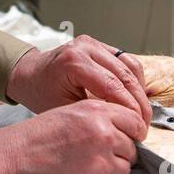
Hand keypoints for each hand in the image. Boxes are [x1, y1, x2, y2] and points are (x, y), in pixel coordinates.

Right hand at [0, 99, 147, 173]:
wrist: (8, 163)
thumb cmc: (33, 139)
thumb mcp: (67, 115)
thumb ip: (97, 120)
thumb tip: (120, 133)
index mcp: (97, 112)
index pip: (134, 122)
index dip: (131, 133)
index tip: (124, 141)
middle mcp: (104, 135)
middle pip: (131, 149)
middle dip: (118, 155)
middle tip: (93, 159)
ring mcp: (101, 163)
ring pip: (122, 171)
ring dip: (107, 173)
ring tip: (79, 170)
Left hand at [6, 35, 150, 124]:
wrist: (29, 74)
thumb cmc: (41, 94)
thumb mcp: (64, 110)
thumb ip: (94, 113)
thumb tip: (124, 125)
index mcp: (74, 62)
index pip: (113, 86)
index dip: (130, 110)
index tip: (138, 130)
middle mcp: (86, 47)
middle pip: (125, 76)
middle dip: (139, 104)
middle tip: (143, 126)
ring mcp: (94, 43)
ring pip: (130, 66)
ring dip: (140, 92)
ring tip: (143, 115)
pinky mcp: (100, 45)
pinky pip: (125, 60)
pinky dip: (134, 80)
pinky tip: (136, 98)